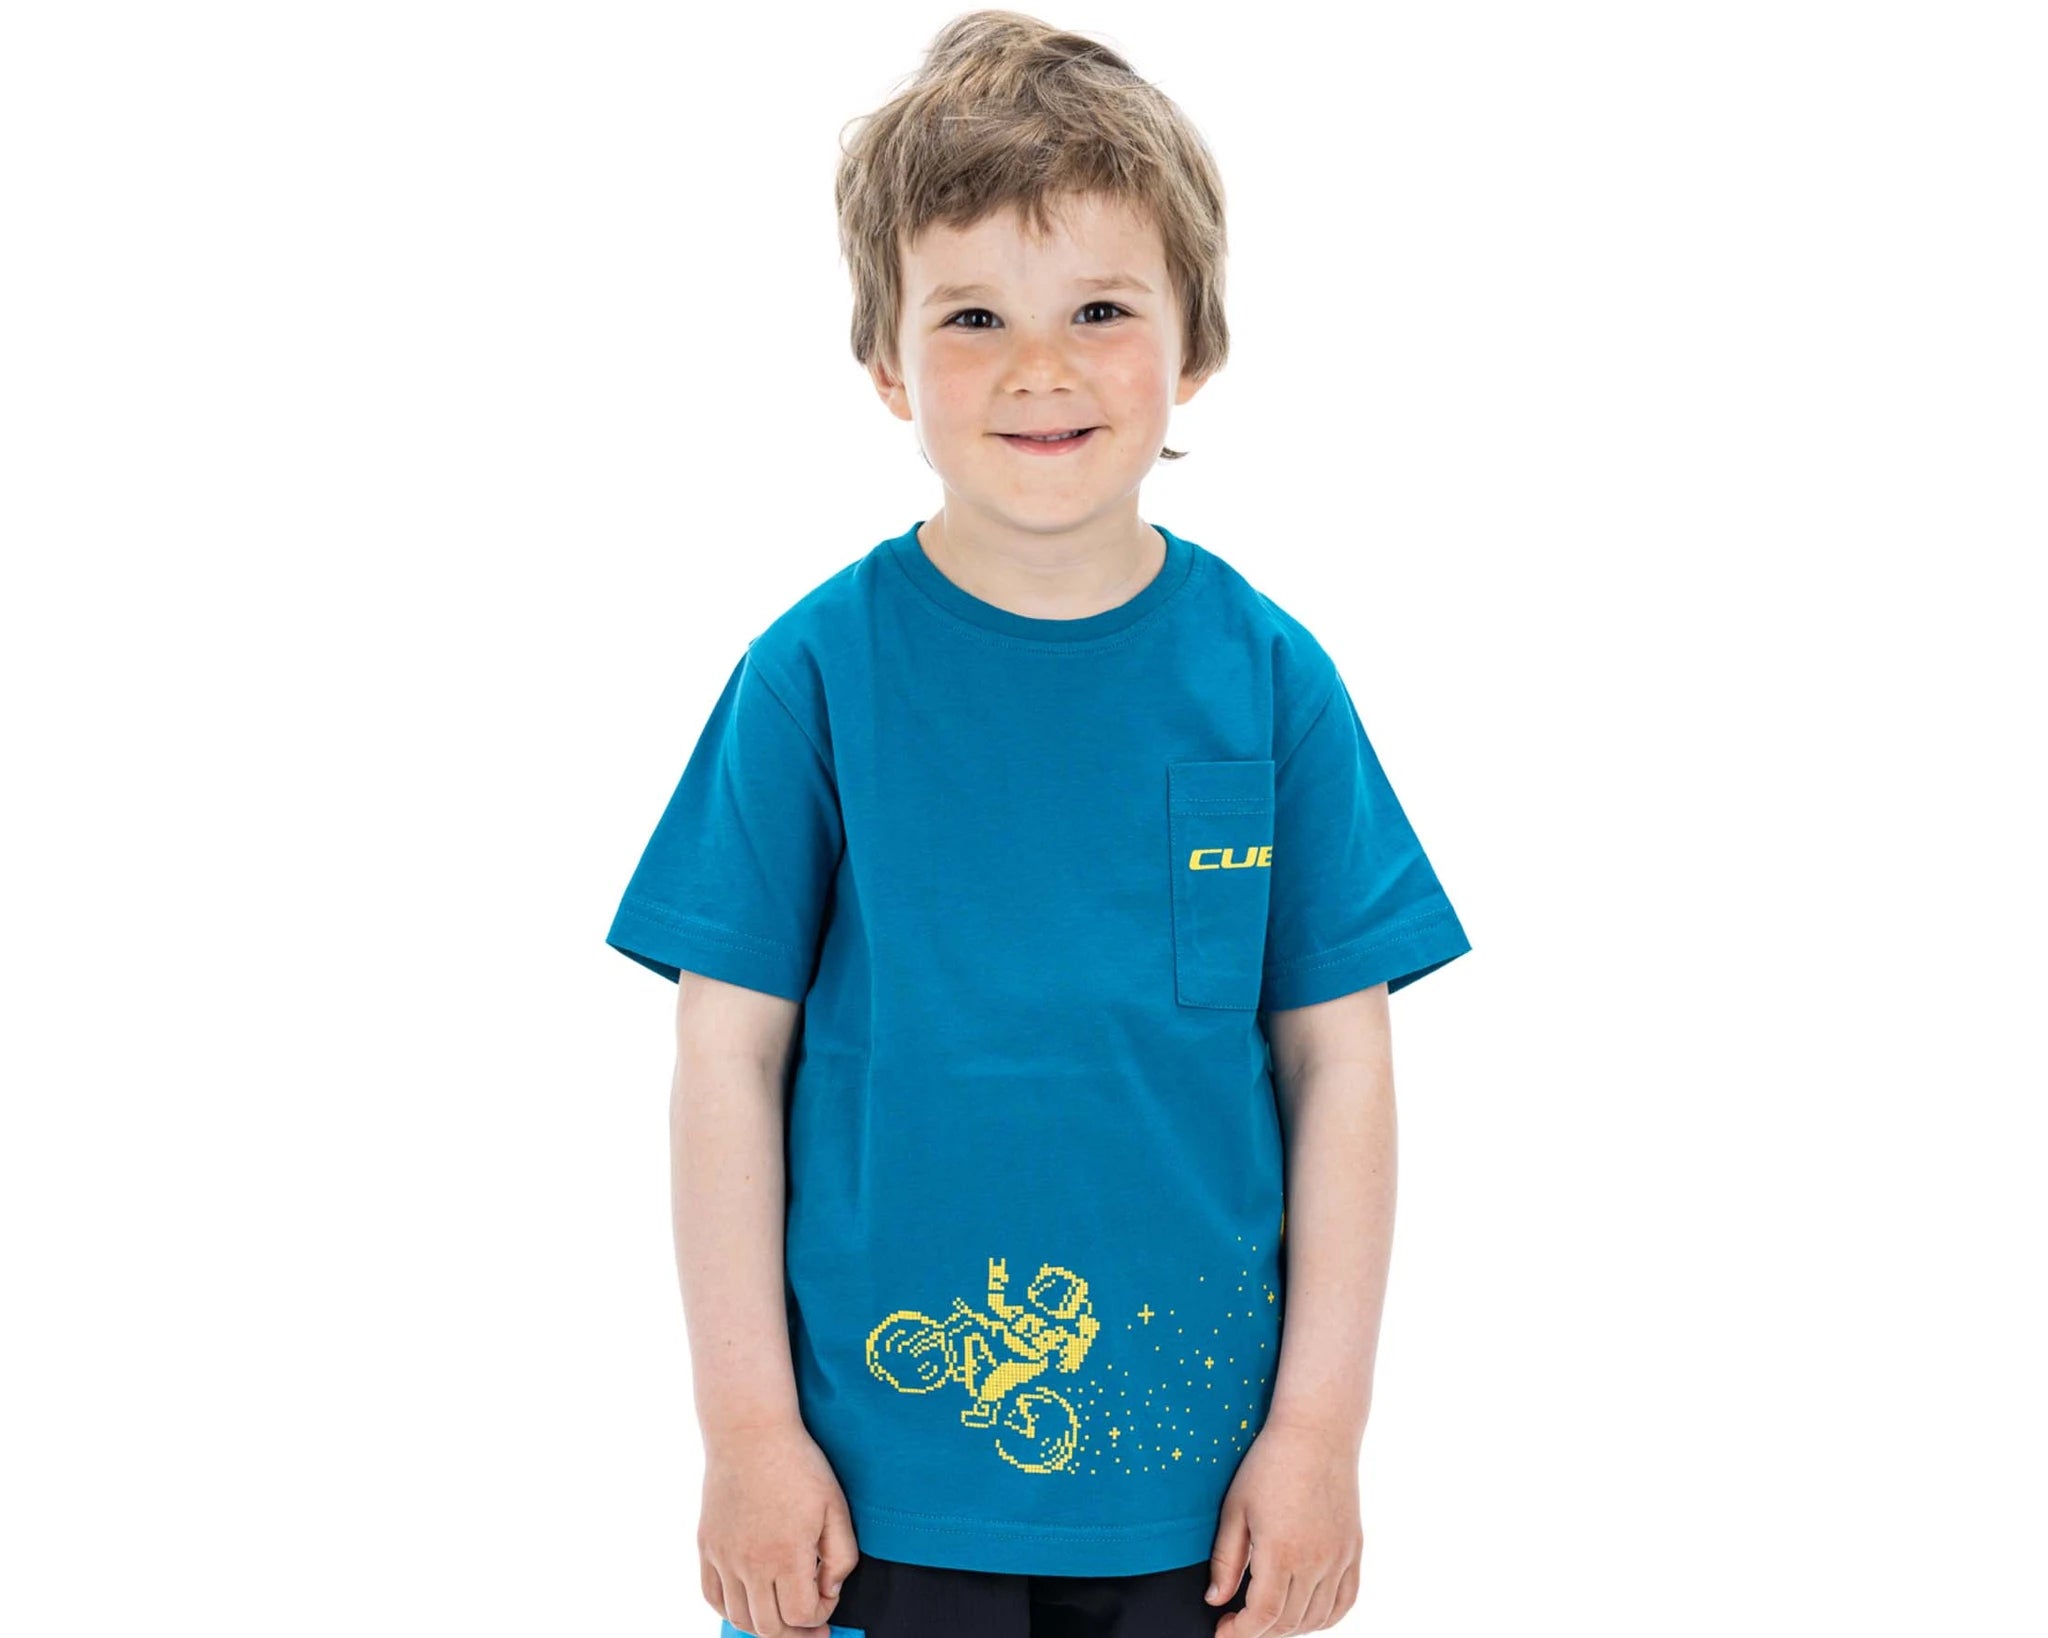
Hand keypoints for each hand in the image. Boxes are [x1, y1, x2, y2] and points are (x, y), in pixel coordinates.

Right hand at [699, 1421, 859, 1635]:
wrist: (749, 1433)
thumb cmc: (798, 1466)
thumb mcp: (835, 1508)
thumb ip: (841, 1557)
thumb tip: (829, 1590)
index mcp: (786, 1555)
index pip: (802, 1616)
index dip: (821, 1615)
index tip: (828, 1595)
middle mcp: (750, 1563)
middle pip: (769, 1628)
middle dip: (795, 1632)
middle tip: (810, 1624)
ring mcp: (723, 1557)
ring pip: (740, 1619)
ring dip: (764, 1626)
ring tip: (781, 1615)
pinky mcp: (706, 1546)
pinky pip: (712, 1597)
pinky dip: (731, 1610)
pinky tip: (750, 1601)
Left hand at [1205, 1419, 1363, 1634]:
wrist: (1317, 1432)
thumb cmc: (1269, 1464)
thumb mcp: (1235, 1508)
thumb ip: (1225, 1560)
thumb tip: (1215, 1600)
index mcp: (1282, 1552)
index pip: (1263, 1617)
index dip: (1240, 1632)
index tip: (1222, 1631)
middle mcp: (1316, 1562)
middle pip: (1288, 1622)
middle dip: (1259, 1632)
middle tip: (1238, 1622)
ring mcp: (1340, 1558)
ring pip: (1317, 1618)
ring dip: (1291, 1628)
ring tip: (1267, 1617)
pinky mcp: (1354, 1550)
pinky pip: (1345, 1601)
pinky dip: (1326, 1618)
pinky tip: (1306, 1614)